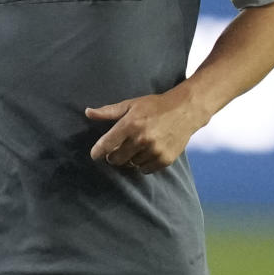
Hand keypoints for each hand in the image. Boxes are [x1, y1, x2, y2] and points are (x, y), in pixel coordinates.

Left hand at [86, 86, 206, 172]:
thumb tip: (87, 112)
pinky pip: (145, 170)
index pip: (106, 144)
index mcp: (130, 124)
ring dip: (130, 159)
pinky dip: (143, 164)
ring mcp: (154, 151)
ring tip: (137, 147)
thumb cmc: (155, 106)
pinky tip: (147, 152)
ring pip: (131, 165)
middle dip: (113, 156)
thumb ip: (108, 111)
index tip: (95, 155)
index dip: (97, 152)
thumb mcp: (131, 104)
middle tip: (117, 150)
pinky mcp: (165, 159)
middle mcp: (141, 139)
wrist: (186, 110)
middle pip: (116, 159)